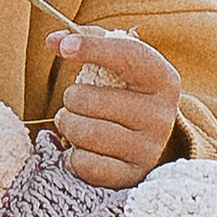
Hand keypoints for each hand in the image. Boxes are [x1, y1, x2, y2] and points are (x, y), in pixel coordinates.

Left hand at [50, 26, 182, 185]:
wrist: (144, 139)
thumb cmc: (123, 92)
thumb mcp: (115, 61)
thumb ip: (85, 41)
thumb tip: (53, 41)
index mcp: (163, 80)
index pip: (129, 57)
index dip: (93, 49)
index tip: (63, 47)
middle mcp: (162, 116)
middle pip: (92, 100)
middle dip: (71, 98)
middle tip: (74, 99)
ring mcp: (148, 149)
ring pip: (86, 133)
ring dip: (69, 125)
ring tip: (74, 121)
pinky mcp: (132, 176)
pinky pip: (85, 164)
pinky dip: (75, 155)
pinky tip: (85, 147)